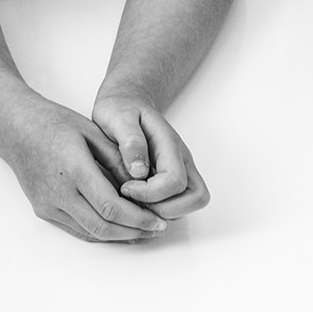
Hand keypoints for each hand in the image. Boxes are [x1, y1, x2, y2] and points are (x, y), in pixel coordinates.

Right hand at [0, 96, 171, 243]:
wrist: (16, 129)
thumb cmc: (55, 124)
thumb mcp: (92, 132)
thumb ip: (117, 159)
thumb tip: (143, 185)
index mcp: (74, 170)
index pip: (111, 207)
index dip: (138, 219)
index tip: (158, 220)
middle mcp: (59, 193)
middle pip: (102, 227)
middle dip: (134, 232)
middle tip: (156, 230)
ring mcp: (48, 205)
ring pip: (90, 233)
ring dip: (119, 236)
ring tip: (142, 231)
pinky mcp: (43, 211)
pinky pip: (76, 229)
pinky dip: (100, 232)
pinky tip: (118, 228)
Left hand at [89, 88, 210, 220]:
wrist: (126, 100)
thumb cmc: (121, 108)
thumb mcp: (117, 116)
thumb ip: (130, 141)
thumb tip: (139, 171)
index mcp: (169, 144)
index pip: (175, 181)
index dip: (150, 194)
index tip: (125, 187)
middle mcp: (181, 159)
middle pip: (196, 198)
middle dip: (164, 209)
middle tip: (134, 200)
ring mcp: (180, 170)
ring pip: (189, 204)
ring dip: (163, 211)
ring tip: (134, 200)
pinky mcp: (171, 179)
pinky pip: (177, 204)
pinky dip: (159, 210)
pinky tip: (135, 199)